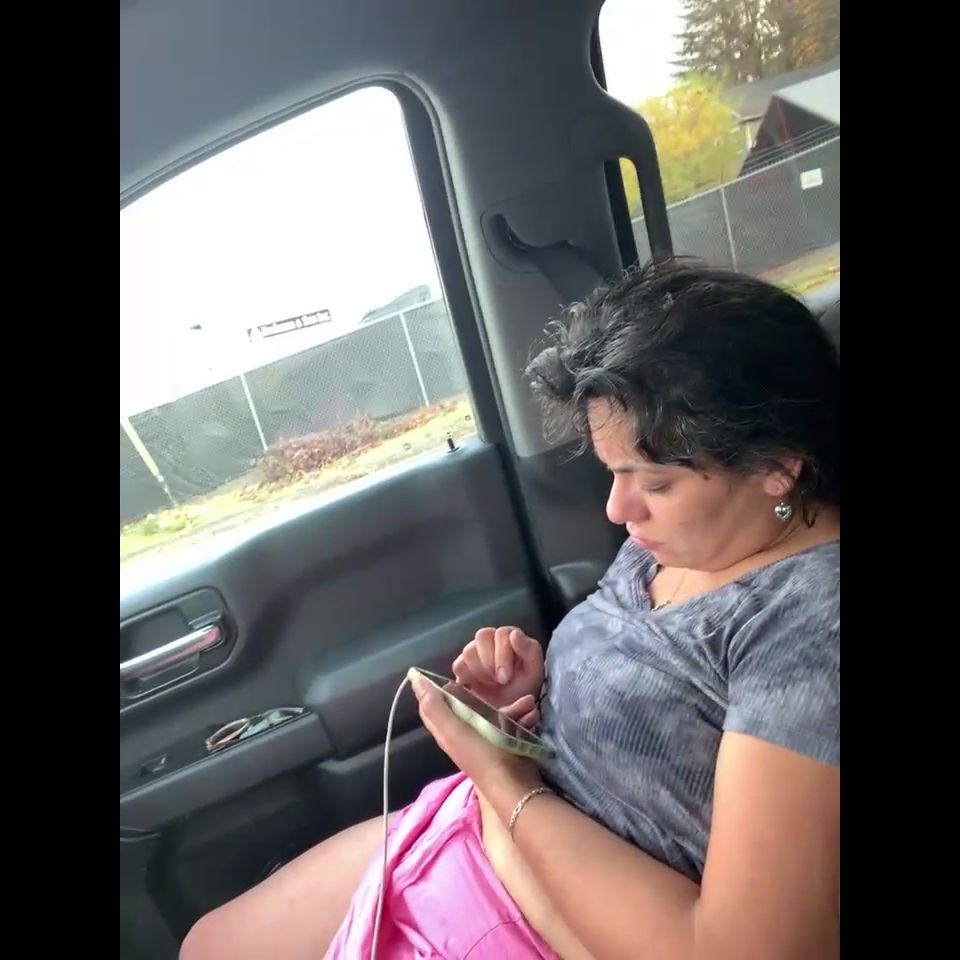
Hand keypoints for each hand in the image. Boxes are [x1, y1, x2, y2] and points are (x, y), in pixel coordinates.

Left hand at [411, 672, 541, 802]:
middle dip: (481, 696)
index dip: (434, 691)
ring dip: (511, 707)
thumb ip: (435, 707)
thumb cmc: (482, 755)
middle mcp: (464, 736)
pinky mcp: (505, 746)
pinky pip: (511, 725)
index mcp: (447, 733)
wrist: (515, 786)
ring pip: (494, 714)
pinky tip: (532, 716)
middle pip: (466, 707)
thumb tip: (414, 680)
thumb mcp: (454, 730)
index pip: (433, 707)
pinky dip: (522, 719)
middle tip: (491, 685)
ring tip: (528, 702)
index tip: (448, 676)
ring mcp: (486, 741)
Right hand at [452, 627, 543, 722]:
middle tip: (499, 681)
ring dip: (480, 672)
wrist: (511, 705)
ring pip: (469, 652)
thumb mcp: (534, 670)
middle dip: (490, 663)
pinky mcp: (462, 665)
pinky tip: (479, 686)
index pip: (501, 633)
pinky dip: (468, 678)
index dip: (502, 656)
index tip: (506, 677)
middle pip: (482, 636)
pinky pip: (458, 666)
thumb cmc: (524, 685)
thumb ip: (528, 650)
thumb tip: (515, 634)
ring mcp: (474, 650)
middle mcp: (490, 638)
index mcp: (509, 636)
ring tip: (491, 684)